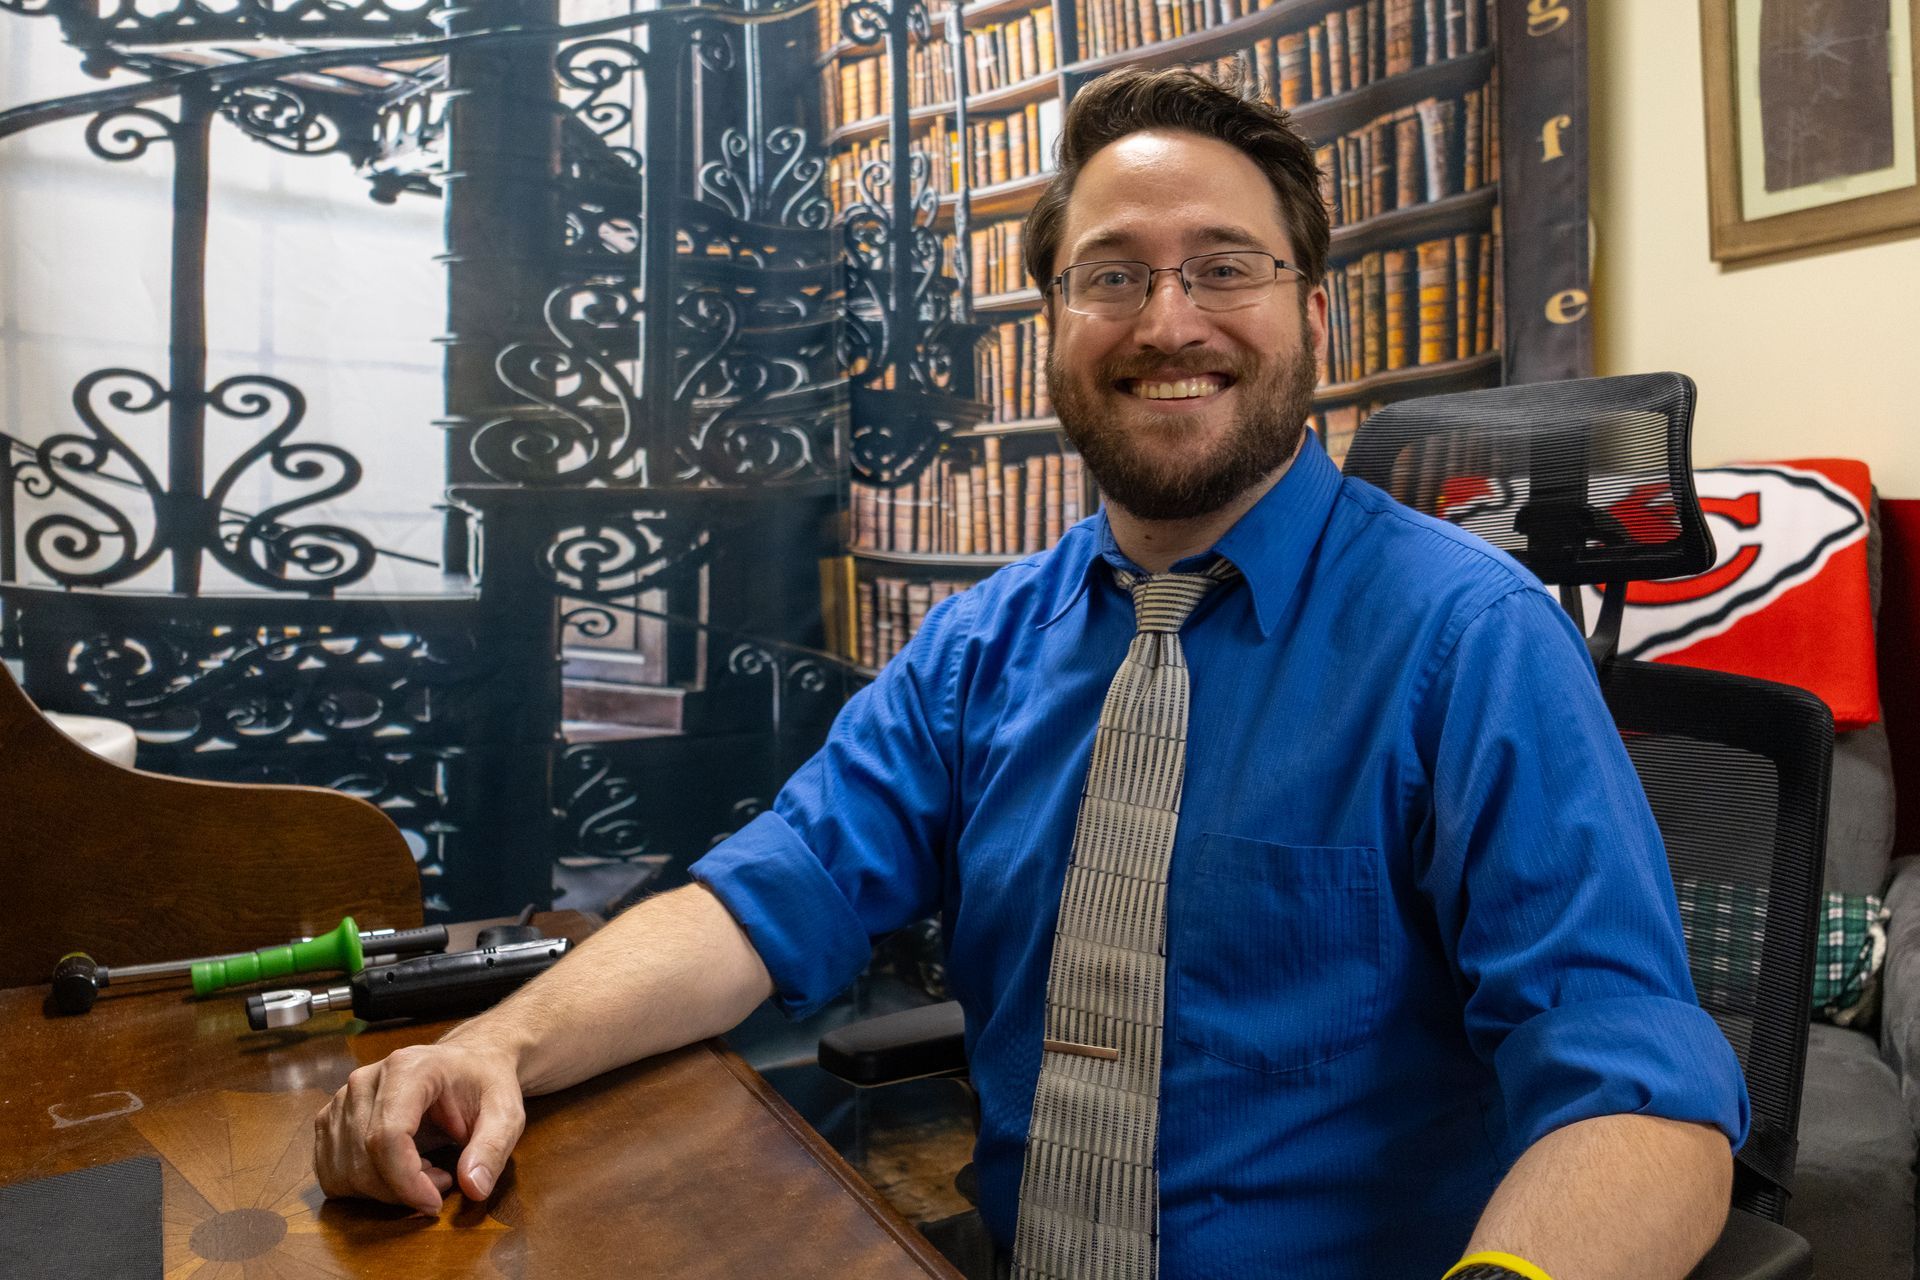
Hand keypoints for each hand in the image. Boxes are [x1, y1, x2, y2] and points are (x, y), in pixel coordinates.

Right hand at [313, 1038, 525, 1214]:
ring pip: (344, 1172)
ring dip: (384, 1190)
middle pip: (363, 1160)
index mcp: (407, 1069)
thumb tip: (474, 1187)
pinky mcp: (331, 1119)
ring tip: (424, 1169)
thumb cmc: (485, 1084)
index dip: (407, 1182)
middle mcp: (365, 1080)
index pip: (387, 1137)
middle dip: (401, 1189)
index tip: (435, 1203)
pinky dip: (363, 1187)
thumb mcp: (506, 1113)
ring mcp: (342, 1098)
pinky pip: (332, 1173)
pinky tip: (397, 1171)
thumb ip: (493, 1148)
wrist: (467, 1063)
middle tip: (442, 1179)